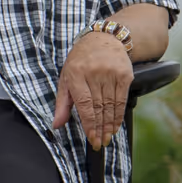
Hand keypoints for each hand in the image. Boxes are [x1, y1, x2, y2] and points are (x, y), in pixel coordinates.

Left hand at [51, 31, 133, 149]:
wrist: (103, 39)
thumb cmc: (80, 61)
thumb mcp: (66, 78)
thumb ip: (62, 103)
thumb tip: (56, 124)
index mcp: (76, 74)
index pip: (84, 104)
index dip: (89, 123)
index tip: (90, 138)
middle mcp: (94, 73)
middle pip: (99, 107)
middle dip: (99, 128)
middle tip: (98, 143)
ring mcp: (111, 73)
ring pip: (111, 106)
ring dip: (109, 125)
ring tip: (106, 138)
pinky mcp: (125, 75)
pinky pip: (122, 100)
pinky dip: (118, 115)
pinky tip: (115, 126)